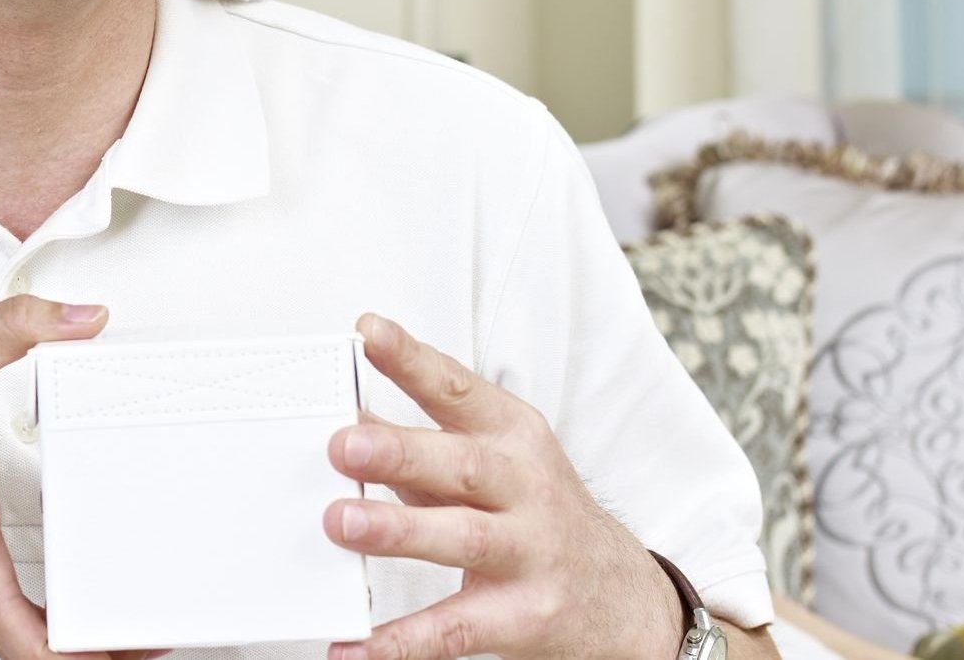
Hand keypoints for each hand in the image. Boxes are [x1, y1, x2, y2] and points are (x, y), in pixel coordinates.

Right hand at [0, 297, 157, 659]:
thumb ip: (18, 326)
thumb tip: (84, 319)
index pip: (5, 615)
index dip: (61, 648)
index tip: (115, 645)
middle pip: (16, 644)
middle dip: (85, 653)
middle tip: (147, 637)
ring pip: (3, 637)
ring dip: (59, 646)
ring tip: (121, 631)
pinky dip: (33, 628)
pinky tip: (66, 610)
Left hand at [321, 314, 684, 659]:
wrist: (622, 598)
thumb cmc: (534, 515)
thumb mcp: (489, 463)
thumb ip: (419, 441)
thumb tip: (344, 411)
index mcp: (513, 438)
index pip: (459, 390)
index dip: (414, 361)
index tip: (369, 333)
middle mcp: (527, 489)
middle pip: (463, 465)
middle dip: (402, 451)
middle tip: (342, 444)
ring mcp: (531, 553)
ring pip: (464, 538)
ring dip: (401, 531)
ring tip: (342, 523)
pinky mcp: (524, 617)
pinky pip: (456, 629)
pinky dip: (403, 640)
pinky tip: (354, 644)